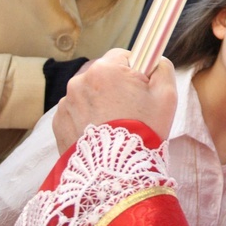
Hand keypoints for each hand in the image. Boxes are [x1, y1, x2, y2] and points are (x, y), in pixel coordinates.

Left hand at [52, 48, 176, 153]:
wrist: (117, 170)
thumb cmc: (144, 129)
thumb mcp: (167, 94)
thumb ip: (162, 67)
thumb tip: (155, 59)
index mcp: (105, 69)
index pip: (122, 55)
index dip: (136, 70)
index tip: (142, 87)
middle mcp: (80, 80)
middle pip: (104, 74)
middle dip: (116, 86)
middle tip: (131, 108)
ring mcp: (66, 102)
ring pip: (89, 93)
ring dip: (100, 101)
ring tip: (115, 124)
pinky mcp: (58, 122)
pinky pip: (77, 111)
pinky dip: (87, 118)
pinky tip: (101, 133)